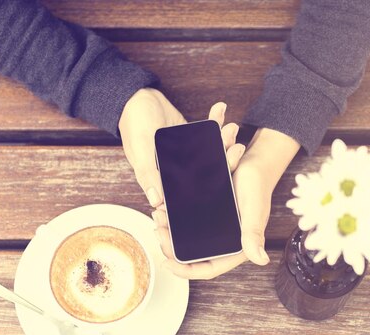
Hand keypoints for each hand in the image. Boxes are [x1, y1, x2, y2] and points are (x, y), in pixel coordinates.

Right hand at [118, 88, 243, 207]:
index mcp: (166, 179)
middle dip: (226, 160)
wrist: (136, 97)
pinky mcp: (193, 138)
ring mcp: (188, 155)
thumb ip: (148, 175)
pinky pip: (209, 134)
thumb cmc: (134, 125)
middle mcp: (179, 171)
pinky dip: (216, 122)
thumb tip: (156, 202)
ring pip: (214, 153)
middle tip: (236, 147)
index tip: (226, 177)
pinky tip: (221, 109)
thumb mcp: (140, 151)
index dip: (212, 188)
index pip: (192, 192)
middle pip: (209, 173)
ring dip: (225, 141)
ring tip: (231, 127)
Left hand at [153, 127, 300, 278]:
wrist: (254, 164)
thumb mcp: (255, 210)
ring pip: (185, 240)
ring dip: (169, 233)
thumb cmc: (258, 186)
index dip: (187, 271)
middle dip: (171, 248)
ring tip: (158, 217)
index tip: (168, 264)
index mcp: (236, 248)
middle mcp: (223, 242)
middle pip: (191, 256)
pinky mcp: (207, 216)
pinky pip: (185, 224)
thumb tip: (261, 260)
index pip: (208, 268)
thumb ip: (254, 234)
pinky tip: (163, 210)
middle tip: (158, 231)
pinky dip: (173, 219)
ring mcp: (213, 230)